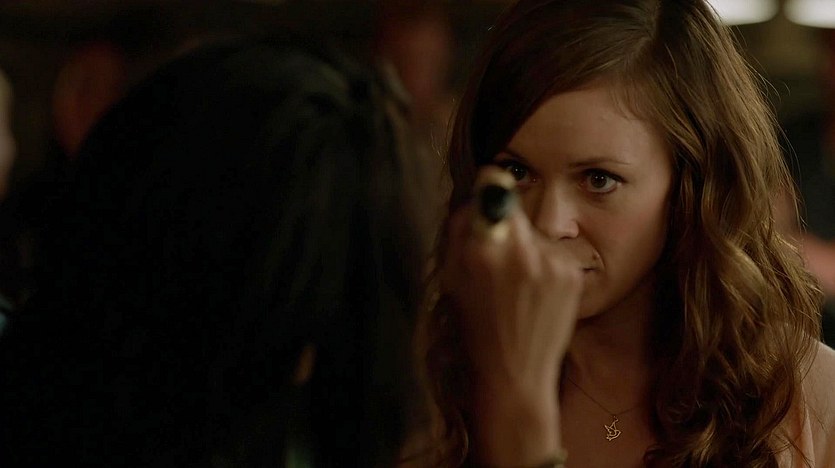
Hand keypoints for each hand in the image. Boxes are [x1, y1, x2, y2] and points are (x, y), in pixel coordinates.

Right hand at [441, 166, 583, 463]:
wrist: (515, 371)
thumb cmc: (476, 324)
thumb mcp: (452, 277)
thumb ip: (462, 229)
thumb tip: (483, 191)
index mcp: (483, 251)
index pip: (495, 190)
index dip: (491, 185)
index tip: (492, 180)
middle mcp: (521, 252)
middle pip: (515, 210)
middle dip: (505, 224)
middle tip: (497, 255)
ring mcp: (551, 262)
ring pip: (534, 232)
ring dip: (524, 247)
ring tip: (517, 285)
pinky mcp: (571, 273)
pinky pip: (552, 251)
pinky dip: (543, 264)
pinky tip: (535, 293)